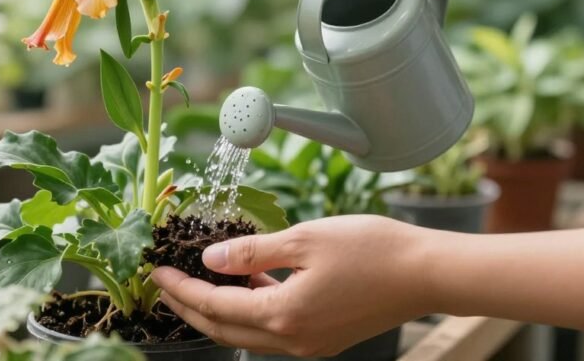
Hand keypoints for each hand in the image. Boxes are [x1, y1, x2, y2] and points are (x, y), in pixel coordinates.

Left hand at [150, 216, 435, 356]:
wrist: (427, 273)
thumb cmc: (371, 249)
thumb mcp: (304, 238)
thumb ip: (252, 252)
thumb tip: (209, 259)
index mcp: (283, 315)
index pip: (214, 307)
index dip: (181, 289)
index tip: (156, 271)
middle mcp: (293, 340)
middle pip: (224, 329)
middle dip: (190, 307)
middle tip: (166, 283)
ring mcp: (310, 344)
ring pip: (248, 333)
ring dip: (220, 310)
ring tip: (202, 279)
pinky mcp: (324, 339)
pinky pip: (274, 329)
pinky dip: (252, 309)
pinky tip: (250, 281)